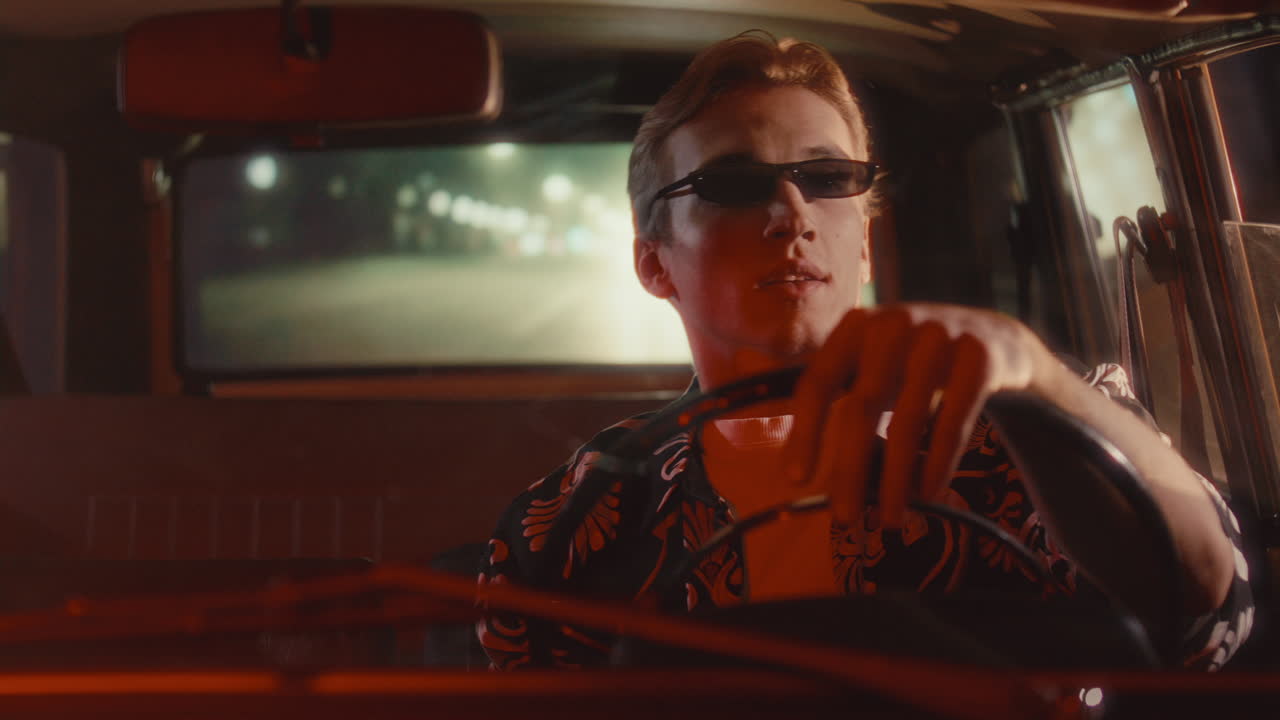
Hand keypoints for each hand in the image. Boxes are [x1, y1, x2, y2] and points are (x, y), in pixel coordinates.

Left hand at [782, 303, 1052, 530]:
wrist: (998, 338)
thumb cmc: (919, 364)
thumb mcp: (878, 367)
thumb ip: (848, 404)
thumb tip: (815, 478)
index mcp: (855, 327)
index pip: (817, 381)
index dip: (804, 432)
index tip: (796, 479)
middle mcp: (893, 325)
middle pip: (862, 408)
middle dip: (850, 470)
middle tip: (845, 518)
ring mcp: (939, 337)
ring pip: (908, 421)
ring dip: (897, 479)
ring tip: (892, 519)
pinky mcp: (980, 357)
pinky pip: (954, 420)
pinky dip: (939, 461)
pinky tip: (929, 493)